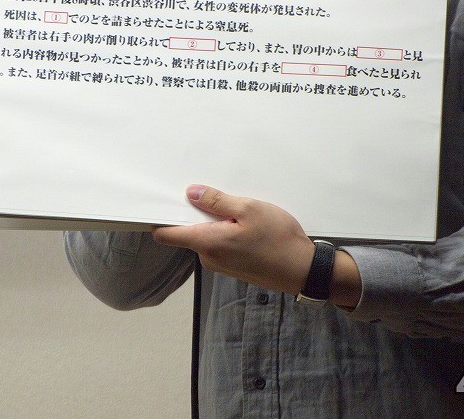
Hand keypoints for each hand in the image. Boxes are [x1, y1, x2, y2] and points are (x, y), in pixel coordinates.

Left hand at [152, 185, 314, 294]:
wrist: (302, 270)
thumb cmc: (279, 240)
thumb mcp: (249, 209)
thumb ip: (216, 201)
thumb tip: (192, 193)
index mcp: (207, 242)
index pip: (167, 234)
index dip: (161, 216)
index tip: (164, 201)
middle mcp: (209, 257)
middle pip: (188, 232)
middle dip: (198, 213)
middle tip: (220, 197)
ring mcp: (220, 264)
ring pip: (206, 237)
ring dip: (217, 222)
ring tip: (241, 212)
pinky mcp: (232, 266)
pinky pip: (220, 244)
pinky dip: (227, 232)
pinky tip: (247, 226)